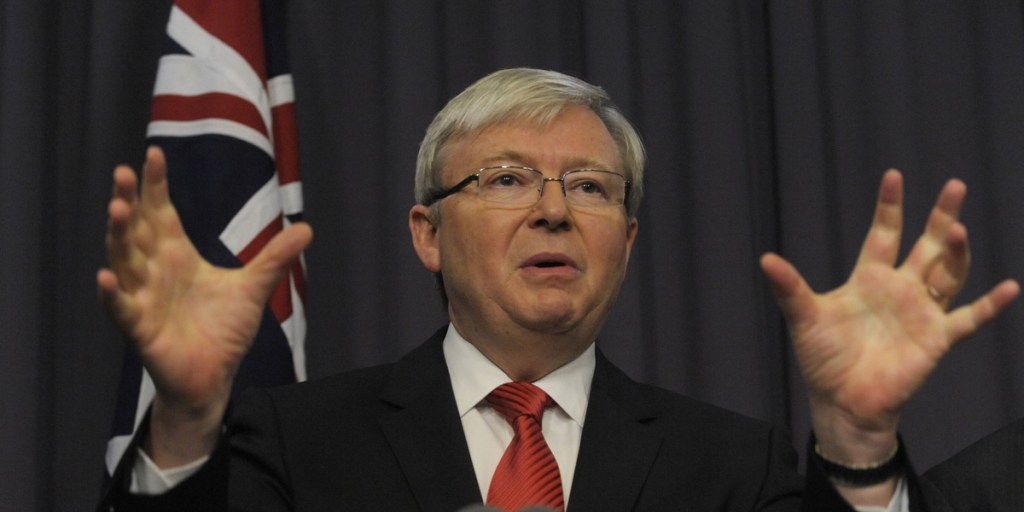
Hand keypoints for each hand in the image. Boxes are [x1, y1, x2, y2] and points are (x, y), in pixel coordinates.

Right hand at [96, 146, 311, 464]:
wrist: (214, 376)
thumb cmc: (223, 330)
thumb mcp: (253, 288)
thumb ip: (275, 258)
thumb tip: (307, 228)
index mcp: (176, 255)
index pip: (162, 213)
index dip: (156, 186)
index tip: (154, 154)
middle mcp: (154, 271)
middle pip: (136, 230)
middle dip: (129, 201)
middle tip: (125, 172)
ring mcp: (144, 298)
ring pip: (124, 261)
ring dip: (118, 236)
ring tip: (117, 208)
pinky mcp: (141, 328)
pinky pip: (121, 308)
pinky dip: (113, 293)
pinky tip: (107, 275)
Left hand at [761, 170, 1018, 460]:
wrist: (842, 401)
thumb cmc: (823, 359)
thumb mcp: (804, 317)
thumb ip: (790, 288)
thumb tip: (765, 259)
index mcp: (869, 278)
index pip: (883, 234)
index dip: (889, 207)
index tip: (893, 176)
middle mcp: (900, 289)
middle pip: (927, 245)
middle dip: (941, 216)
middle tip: (955, 185)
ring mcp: (921, 312)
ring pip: (949, 274)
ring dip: (957, 253)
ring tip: (957, 229)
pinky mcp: (936, 339)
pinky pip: (968, 319)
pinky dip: (989, 306)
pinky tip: (1008, 287)